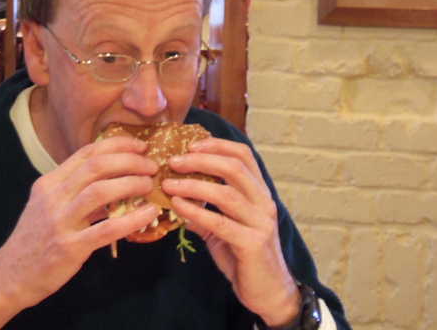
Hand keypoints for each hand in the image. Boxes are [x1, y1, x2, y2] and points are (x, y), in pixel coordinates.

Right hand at [0, 135, 159, 309]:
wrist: (10, 276)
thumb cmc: (35, 239)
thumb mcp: (48, 206)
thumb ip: (76, 191)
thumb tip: (116, 179)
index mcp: (50, 182)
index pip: (87, 152)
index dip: (117, 145)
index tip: (140, 146)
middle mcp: (53, 196)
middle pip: (96, 166)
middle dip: (129, 160)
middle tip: (151, 166)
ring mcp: (60, 221)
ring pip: (101, 191)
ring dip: (131, 183)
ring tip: (149, 185)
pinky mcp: (69, 247)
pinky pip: (107, 228)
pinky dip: (133, 218)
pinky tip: (149, 213)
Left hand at [162, 138, 299, 326]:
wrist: (268, 292)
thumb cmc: (244, 256)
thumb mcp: (222, 228)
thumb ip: (204, 210)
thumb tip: (174, 195)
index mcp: (259, 192)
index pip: (243, 155)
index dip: (217, 145)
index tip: (190, 144)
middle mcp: (263, 202)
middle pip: (234, 167)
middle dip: (201, 160)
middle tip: (174, 161)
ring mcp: (260, 223)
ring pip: (226, 193)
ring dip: (193, 185)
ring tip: (168, 183)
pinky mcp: (252, 244)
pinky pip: (220, 222)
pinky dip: (196, 211)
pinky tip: (177, 206)